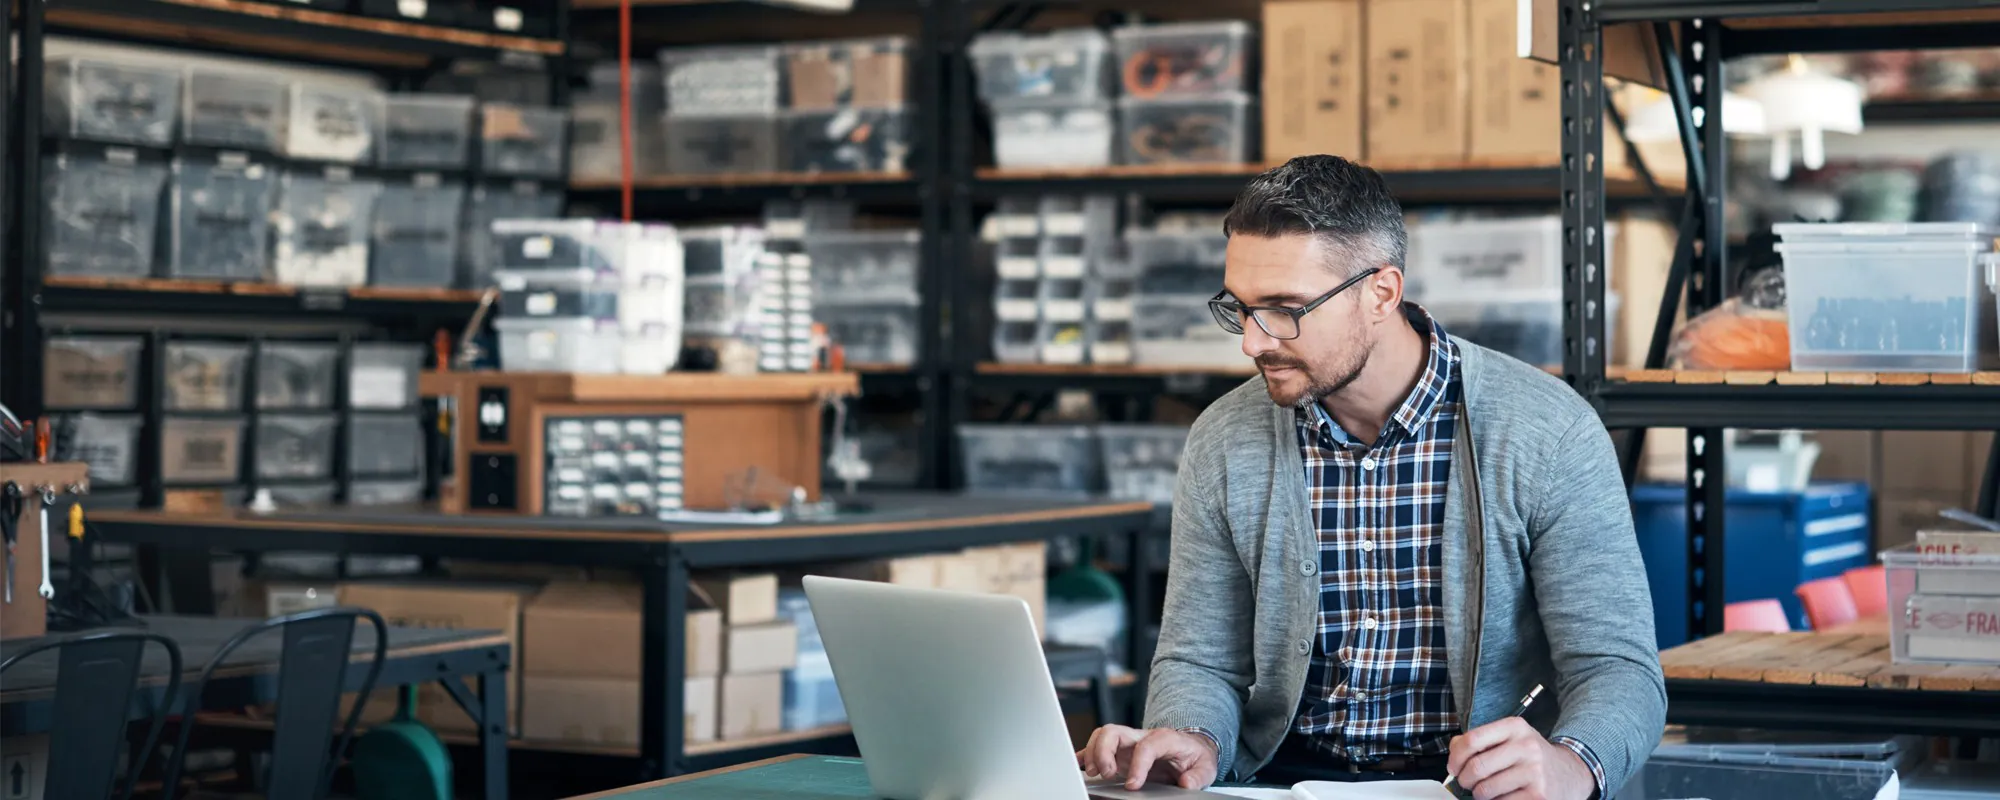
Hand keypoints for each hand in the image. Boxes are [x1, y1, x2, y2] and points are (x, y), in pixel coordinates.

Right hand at [1076, 724, 1219, 790]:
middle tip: (1107, 774)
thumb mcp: (1205, 767)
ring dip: (1092, 753)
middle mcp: (1142, 737)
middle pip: (1114, 731)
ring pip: (1102, 736)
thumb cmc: (1195, 757)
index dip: (1137, 765)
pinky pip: (1097, 747)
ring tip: (1094, 774)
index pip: (1146, 746)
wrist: (1191, 749)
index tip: (1134, 785)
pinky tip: (1078, 766)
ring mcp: (1128, 743)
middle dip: (1104, 751)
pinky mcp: (1119, 752)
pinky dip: (1084, 755)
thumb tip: (1186, 783)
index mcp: (1164, 738)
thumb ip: (1197, 776)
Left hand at [1446, 718, 1592, 799]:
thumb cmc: (1532, 757)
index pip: (1472, 740)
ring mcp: (1534, 772)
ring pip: (1485, 790)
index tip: (1453, 767)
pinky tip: (1504, 796)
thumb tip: (1454, 752)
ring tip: (1487, 790)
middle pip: (1476, 767)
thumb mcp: (1510, 738)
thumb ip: (1480, 740)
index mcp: (1515, 727)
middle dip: (1464, 780)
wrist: (1570, 773)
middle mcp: (1526, 746)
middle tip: (1467, 783)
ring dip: (1479, 795)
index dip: (1455, 757)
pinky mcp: (1539, 795)